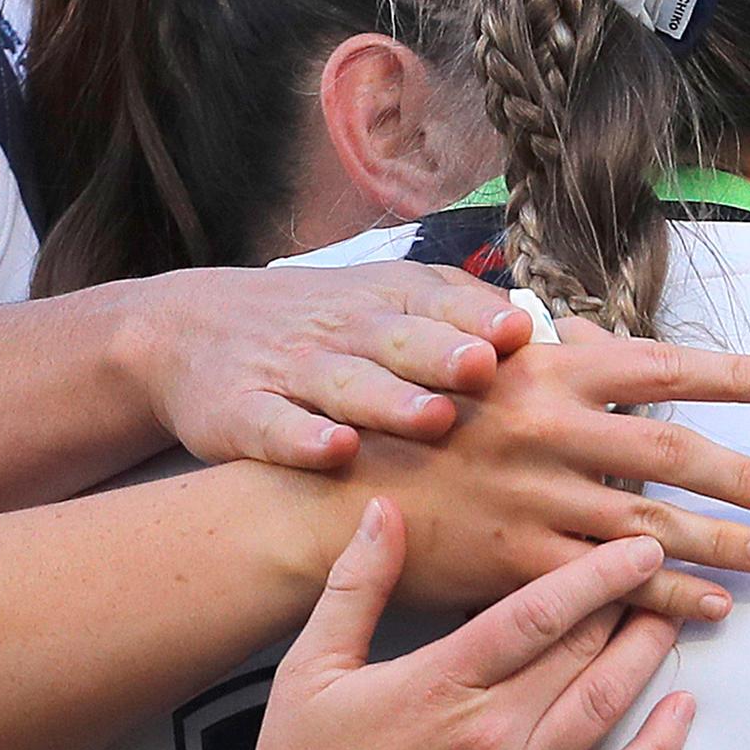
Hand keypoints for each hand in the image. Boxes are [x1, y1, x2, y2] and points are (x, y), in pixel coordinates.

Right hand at [111, 263, 540, 470]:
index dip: (478, 319)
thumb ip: (466, 312)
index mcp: (391, 301)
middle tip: (486, 370)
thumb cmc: (327, 324)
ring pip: (346, 384)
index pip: (441, 305)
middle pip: (401, 341)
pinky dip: (301, 438)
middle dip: (444, 354)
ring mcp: (293, 370)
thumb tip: (558, 332)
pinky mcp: (242, 412)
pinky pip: (275, 425)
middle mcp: (348, 331)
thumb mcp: (390, 299)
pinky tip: (333, 450)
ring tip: (431, 418)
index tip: (520, 335)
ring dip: (388, 400)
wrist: (192, 329)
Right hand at [199, 504, 700, 749]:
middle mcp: (490, 735)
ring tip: (673, 618)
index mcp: (438, 685)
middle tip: (661, 572)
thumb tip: (385, 507)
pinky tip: (681, 711)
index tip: (640, 546)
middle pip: (583, 652)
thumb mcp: (308, 668)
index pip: (540, 612)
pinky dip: (656, 749)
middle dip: (629, 605)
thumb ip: (356, 584)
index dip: (600, 573)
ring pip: (605, 707)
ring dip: (647, 657)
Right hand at [325, 331, 749, 615]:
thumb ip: (534, 349)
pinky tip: (706, 609)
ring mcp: (533, 503)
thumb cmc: (396, 423)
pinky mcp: (513, 565)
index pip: (657, 367)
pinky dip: (661, 599)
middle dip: (741, 474)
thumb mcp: (461, 361)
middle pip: (670, 454)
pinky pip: (605, 587)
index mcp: (541, 374)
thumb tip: (586, 330)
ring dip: (719, 543)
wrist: (317, 494)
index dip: (730, 375)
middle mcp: (546, 434)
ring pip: (649, 527)